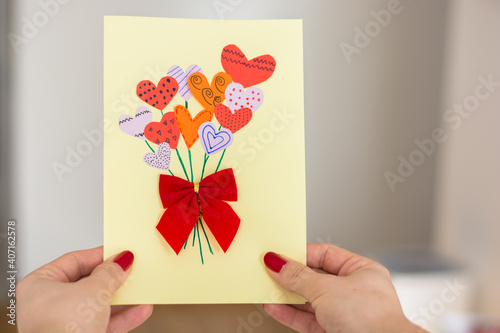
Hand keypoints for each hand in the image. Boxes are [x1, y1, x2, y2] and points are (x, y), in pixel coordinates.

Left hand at [17, 246, 152, 332]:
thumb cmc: (61, 329)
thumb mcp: (94, 290)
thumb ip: (110, 273)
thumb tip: (121, 262)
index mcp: (39, 284)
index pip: (75, 260)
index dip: (101, 255)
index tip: (120, 253)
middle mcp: (47, 304)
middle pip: (88, 283)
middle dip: (113, 279)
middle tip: (130, 270)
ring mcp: (63, 324)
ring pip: (98, 305)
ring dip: (122, 298)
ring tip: (139, 289)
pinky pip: (103, 323)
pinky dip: (122, 317)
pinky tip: (139, 309)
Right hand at [263, 244, 426, 332]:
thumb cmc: (372, 320)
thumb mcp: (327, 289)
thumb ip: (298, 276)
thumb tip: (278, 263)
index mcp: (362, 271)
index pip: (325, 254)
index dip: (301, 254)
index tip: (280, 254)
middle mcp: (355, 291)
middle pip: (315, 277)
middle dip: (291, 276)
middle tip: (269, 270)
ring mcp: (345, 314)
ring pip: (309, 300)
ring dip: (286, 295)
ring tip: (266, 288)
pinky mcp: (334, 332)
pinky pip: (307, 319)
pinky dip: (289, 313)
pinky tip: (274, 306)